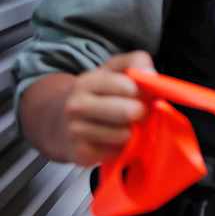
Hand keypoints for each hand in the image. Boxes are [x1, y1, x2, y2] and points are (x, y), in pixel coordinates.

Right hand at [62, 51, 154, 165]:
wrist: (62, 122)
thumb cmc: (100, 92)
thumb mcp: (116, 69)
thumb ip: (136, 62)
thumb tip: (151, 73)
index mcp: (88, 82)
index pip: (128, 86)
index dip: (144, 91)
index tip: (143, 93)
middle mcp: (77, 106)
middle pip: (128, 112)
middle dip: (141, 112)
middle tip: (138, 111)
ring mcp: (76, 131)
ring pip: (125, 134)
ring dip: (132, 131)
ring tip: (124, 125)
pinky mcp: (81, 153)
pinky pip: (117, 152)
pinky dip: (121, 147)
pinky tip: (113, 139)